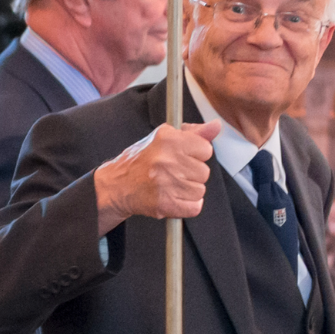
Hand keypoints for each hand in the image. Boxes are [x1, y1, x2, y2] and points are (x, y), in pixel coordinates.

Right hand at [94, 120, 220, 234]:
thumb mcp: (165, 137)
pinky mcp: (166, 204)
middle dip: (192, 174)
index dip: (197, 154)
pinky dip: (188, 206)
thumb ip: (194, 132)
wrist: (118, 185)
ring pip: (200, 190)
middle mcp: (167, 160)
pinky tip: (174, 197)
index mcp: (168, 140)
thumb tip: (216, 126)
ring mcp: (166, 183)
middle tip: (174, 173)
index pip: (206, 149)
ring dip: (189, 191)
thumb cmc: (142, 160)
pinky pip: (195, 207)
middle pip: (204, 172)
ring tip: (172, 185)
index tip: (185, 157)